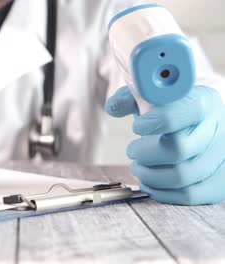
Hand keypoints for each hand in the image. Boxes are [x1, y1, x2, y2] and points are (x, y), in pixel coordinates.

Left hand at [105, 85, 224, 204]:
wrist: (196, 128)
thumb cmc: (168, 112)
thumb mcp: (150, 96)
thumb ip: (130, 98)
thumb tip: (114, 107)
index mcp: (203, 101)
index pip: (186, 111)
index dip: (155, 121)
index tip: (137, 126)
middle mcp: (219, 129)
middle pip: (178, 149)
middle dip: (144, 153)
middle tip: (132, 151)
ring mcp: (222, 158)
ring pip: (182, 176)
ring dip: (149, 175)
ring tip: (137, 167)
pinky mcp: (219, 182)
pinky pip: (189, 194)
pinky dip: (161, 192)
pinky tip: (149, 182)